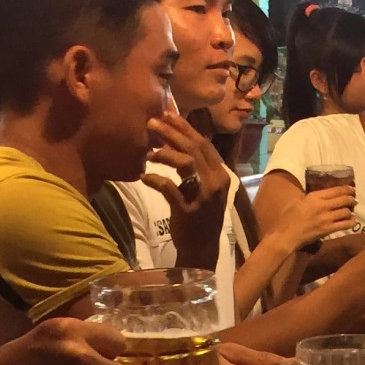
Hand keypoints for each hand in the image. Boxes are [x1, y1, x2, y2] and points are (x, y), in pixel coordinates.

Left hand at [143, 112, 232, 268]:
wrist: (202, 250)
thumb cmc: (199, 217)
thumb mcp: (203, 189)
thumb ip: (195, 168)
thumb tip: (176, 142)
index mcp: (221, 175)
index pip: (203, 143)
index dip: (185, 127)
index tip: (167, 114)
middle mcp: (216, 182)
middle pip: (194, 148)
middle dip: (172, 132)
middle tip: (152, 122)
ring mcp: (203, 197)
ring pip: (186, 163)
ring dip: (165, 153)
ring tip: (149, 151)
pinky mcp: (188, 210)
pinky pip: (169, 188)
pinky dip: (155, 180)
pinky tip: (143, 176)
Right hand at [271, 182, 356, 254]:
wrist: (287, 235)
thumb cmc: (288, 218)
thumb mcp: (296, 202)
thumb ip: (307, 197)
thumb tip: (315, 194)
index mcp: (314, 196)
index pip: (335, 190)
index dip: (346, 189)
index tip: (352, 189)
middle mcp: (322, 205)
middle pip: (344, 200)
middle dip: (351, 199)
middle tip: (354, 200)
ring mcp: (326, 218)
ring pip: (346, 212)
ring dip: (351, 211)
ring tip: (352, 212)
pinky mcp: (328, 229)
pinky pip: (345, 225)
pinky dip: (351, 222)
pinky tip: (352, 221)